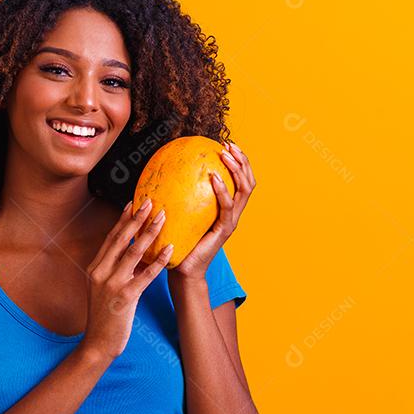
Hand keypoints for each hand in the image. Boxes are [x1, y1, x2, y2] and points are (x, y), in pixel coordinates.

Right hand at [80, 198, 172, 360]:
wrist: (98, 343)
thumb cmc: (106, 316)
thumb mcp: (106, 288)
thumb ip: (118, 270)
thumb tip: (136, 253)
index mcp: (95, 267)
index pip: (111, 238)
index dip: (123, 219)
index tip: (133, 202)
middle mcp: (100, 272)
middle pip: (121, 239)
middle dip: (137, 218)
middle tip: (151, 201)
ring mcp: (111, 284)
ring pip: (133, 252)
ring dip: (150, 233)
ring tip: (164, 217)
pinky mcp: (124, 297)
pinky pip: (145, 275)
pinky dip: (158, 261)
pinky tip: (170, 250)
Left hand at [169, 140, 255, 280]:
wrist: (182, 268)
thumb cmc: (179, 240)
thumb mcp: (181, 213)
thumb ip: (181, 195)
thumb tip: (165, 169)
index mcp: (227, 208)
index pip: (241, 180)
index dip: (239, 161)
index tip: (227, 144)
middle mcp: (233, 213)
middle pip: (249, 181)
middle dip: (242, 160)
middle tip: (230, 145)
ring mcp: (231, 221)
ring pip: (244, 190)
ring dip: (237, 170)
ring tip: (225, 156)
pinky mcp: (224, 230)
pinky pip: (226, 207)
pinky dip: (223, 191)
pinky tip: (214, 178)